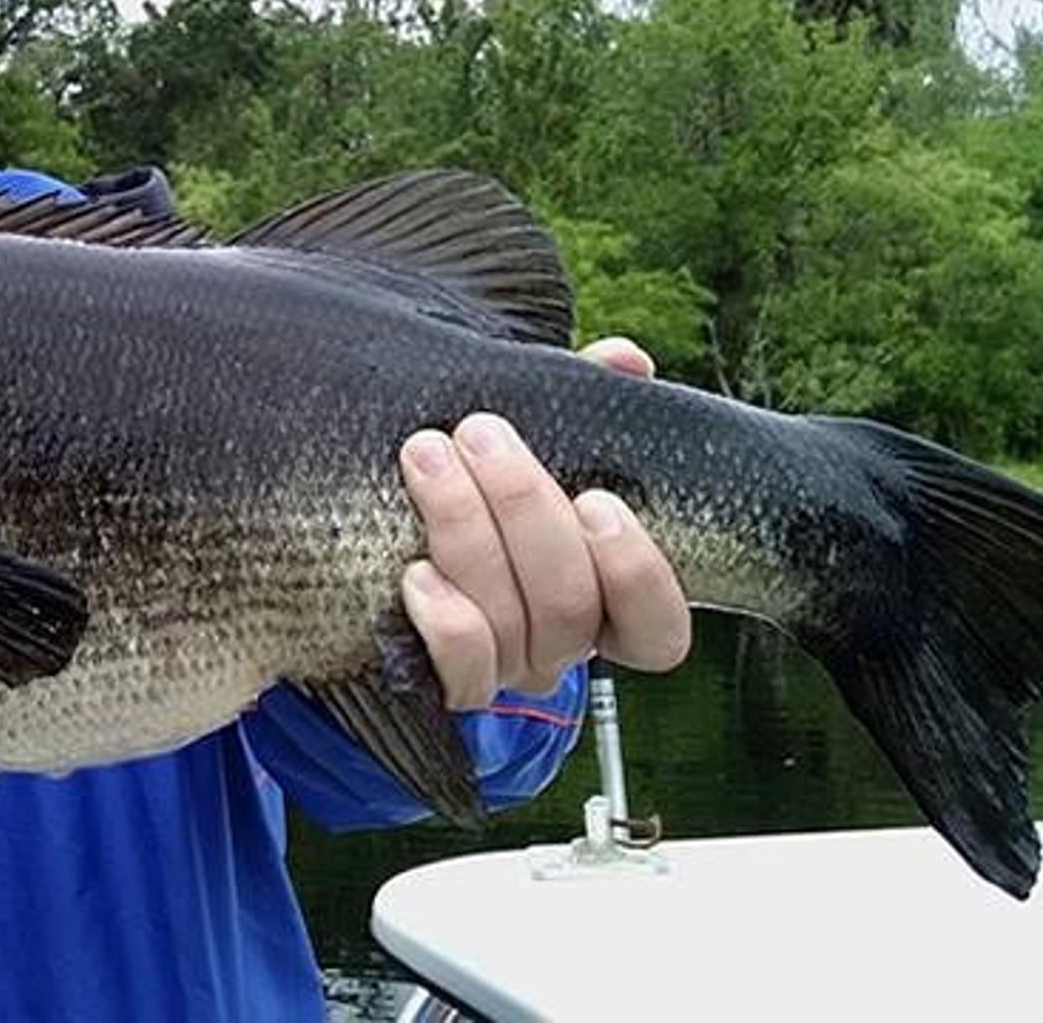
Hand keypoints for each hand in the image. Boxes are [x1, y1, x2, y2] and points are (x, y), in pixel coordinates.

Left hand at [397, 336, 690, 707]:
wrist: (384, 542)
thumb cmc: (488, 491)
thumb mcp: (544, 446)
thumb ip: (589, 406)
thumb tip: (626, 361)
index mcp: (605, 599)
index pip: (659, 628)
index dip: (638, 573)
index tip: (598, 498)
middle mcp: (562, 645)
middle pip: (569, 602)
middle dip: (523, 507)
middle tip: (481, 431)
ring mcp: (506, 669)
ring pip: (510, 622)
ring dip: (467, 530)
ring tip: (427, 455)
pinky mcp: (446, 682)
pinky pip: (460, 674)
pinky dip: (444, 621)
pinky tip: (416, 571)